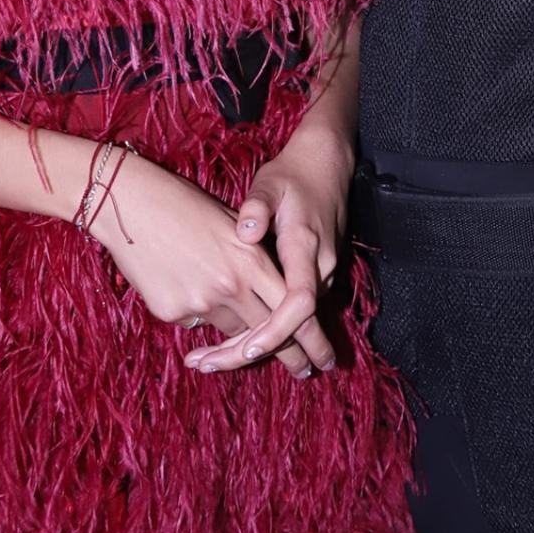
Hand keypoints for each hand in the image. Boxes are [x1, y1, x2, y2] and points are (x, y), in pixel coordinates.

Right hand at [89, 148, 325, 378]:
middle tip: (304, 371)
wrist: (132, 204)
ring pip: (233, 332)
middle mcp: (231, 286)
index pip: (295, 310)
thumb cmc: (185, 205)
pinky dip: (200, 314)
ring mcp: (200, 302)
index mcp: (252, 260)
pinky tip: (187, 286)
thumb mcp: (232, 225)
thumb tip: (267, 292)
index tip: (324, 357)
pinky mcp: (172, 312)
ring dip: (242, 333)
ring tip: (242, 331)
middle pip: (271, 334)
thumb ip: (254, 258)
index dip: (313, 338)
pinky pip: (197, 324)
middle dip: (291, 357)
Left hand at [181, 113, 354, 377]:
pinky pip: (293, 313)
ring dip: (259, 345)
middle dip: (257, 353)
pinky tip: (235, 342)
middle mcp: (319, 268)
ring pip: (293, 324)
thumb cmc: (292, 175)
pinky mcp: (316, 277)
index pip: (299, 302)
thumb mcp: (271, 182)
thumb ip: (258, 206)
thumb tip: (246, 230)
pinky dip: (267, 330)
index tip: (248, 349)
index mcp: (305, 247)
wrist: (327, 166)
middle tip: (206, 366)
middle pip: (295, 326)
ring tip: (209, 361)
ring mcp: (321, 276)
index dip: (277, 330)